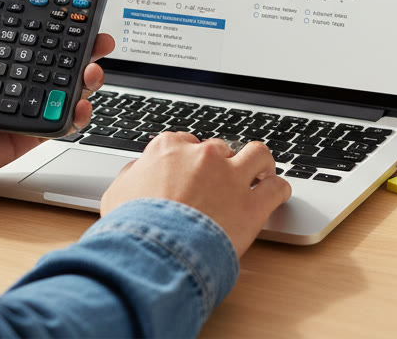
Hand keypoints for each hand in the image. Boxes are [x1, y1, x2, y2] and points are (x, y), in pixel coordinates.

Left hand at [0, 0, 114, 185]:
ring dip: (88, 79)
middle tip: (100, 41)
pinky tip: (80, 105)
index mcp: (2, 55)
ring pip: (69, 90)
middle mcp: (19, 78)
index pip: (41, 35)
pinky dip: (77, 116)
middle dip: (88, 49)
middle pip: (64, 60)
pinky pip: (61, 125)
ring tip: (90, 72)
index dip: (65, 24)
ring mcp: (26, 105)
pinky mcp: (28, 133)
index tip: (83, 11)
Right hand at [100, 132, 290, 256]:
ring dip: (260, 164)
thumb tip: (137, 171)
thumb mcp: (117, 195)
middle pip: (220, 149)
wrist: (153, 254)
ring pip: (258, 155)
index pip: (186, 142)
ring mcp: (231, 178)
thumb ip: (132, 176)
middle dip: (222, 164)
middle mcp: (203, 156)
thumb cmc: (132, 229)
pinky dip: (279, 190)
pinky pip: (277, 188)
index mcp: (169, 149)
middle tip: (221, 182)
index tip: (192, 171)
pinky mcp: (253, 205)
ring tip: (260, 175)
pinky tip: (276, 195)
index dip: (190, 158)